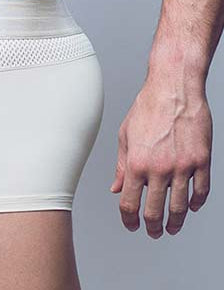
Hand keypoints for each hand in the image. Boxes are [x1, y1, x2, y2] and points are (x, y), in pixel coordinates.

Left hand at [110, 79, 211, 237]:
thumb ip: (122, 165)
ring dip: (175, 222)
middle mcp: (159, 168)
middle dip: (152, 226)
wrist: (174, 88)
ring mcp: (182, 166)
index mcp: (137, 162)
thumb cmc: (148, 107)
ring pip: (180, 207)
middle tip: (153, 232)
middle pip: (154, 211)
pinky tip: (191, 207)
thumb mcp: (126, 135)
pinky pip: (201, 191)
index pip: (130, 202)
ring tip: (172, 227)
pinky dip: (196, 203)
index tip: (131, 224)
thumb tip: (117, 188)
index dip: (129, 219)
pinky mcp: (201, 161)